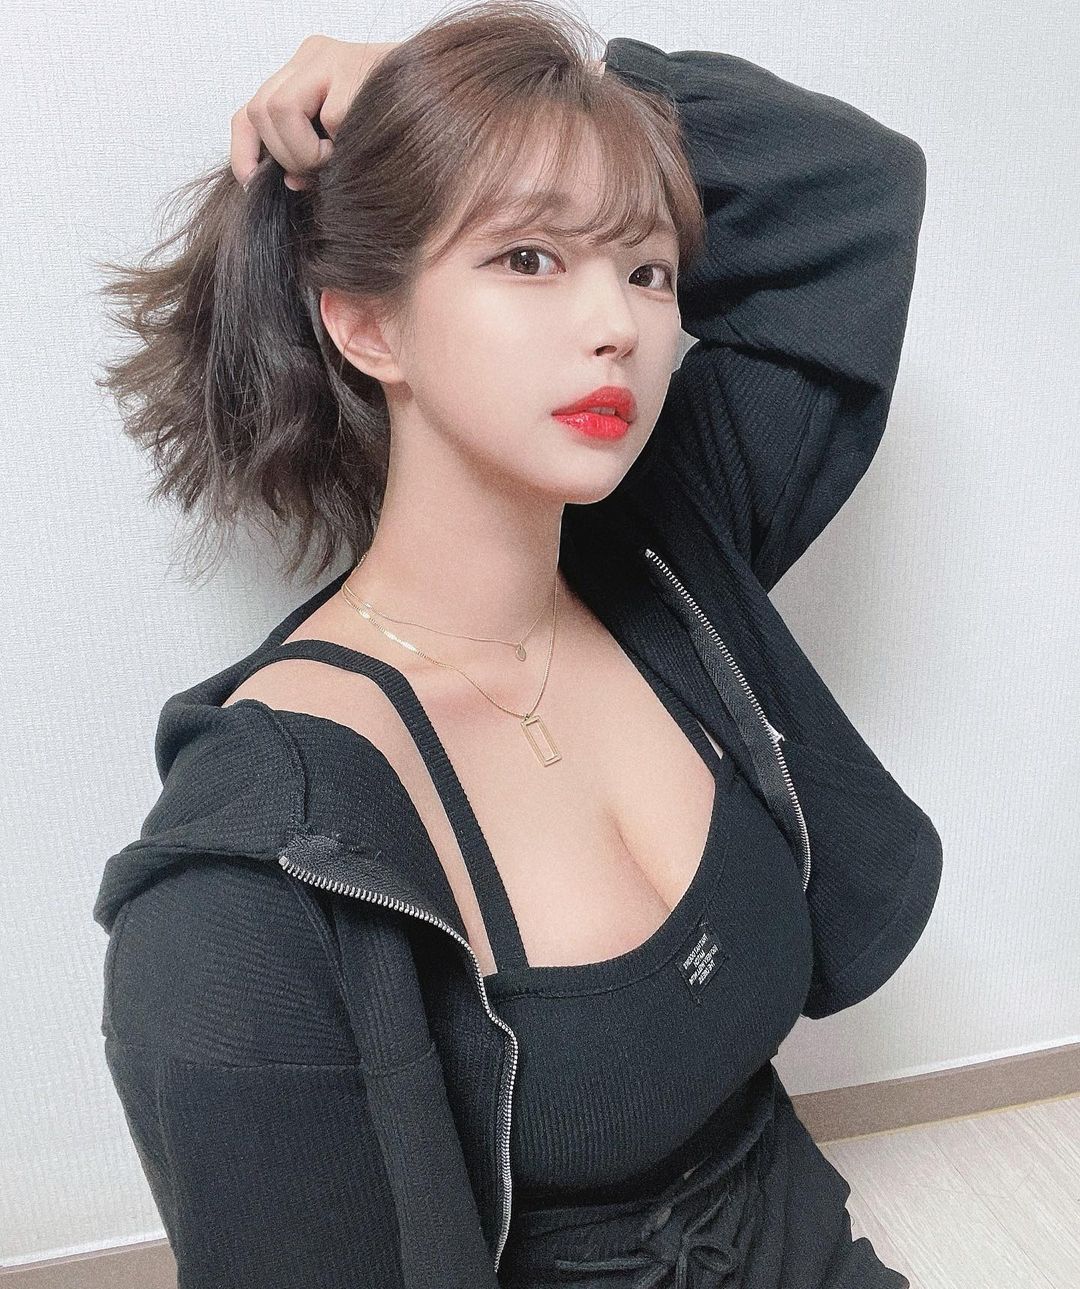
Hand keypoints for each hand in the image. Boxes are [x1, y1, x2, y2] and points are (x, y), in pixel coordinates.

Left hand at [230, 35, 398, 190]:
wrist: (450, 104)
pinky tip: (364, 146)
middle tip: (317, 173)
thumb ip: (310, 158)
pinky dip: (341, 145)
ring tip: (339, 159)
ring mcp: (332, 57)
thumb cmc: (399, 136)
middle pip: (260, 111)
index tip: (252, 183)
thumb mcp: (342, 147)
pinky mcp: (354, 65)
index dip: (245, 151)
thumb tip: (288, 182)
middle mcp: (313, 56)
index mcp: (306, 73)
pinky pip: (328, 118)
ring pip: (278, 110)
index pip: (251, 109)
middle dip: (284, 155)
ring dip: (305, 151)